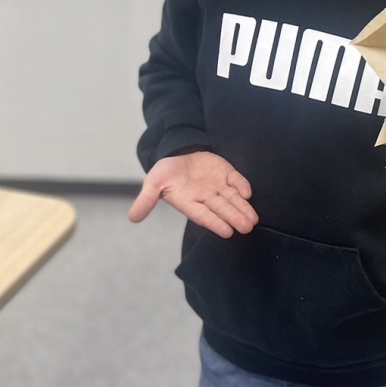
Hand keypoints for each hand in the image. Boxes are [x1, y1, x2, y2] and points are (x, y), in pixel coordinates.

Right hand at [129, 151, 257, 237]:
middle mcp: (206, 197)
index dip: (215, 223)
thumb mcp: (153, 182)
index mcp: (189, 202)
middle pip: (222, 209)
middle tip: (247, 228)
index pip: (203, 216)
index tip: (227, 232)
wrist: (179, 154)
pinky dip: (242, 186)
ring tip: (253, 220)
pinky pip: (236, 181)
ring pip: (232, 199)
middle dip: (234, 217)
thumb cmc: (166, 173)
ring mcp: (218, 186)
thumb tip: (133, 218)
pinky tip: (248, 193)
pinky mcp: (226, 174)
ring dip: (243, 208)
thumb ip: (146, 199)